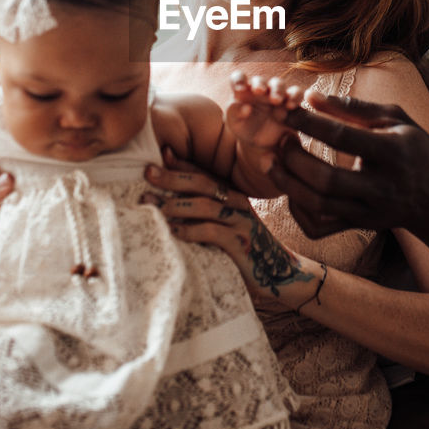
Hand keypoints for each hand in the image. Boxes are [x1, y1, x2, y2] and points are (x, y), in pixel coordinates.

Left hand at [144, 148, 322, 313]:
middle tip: (148, 173)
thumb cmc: (243, 249)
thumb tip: (166, 202)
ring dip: (176, 204)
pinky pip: (213, 232)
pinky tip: (173, 231)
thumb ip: (202, 213)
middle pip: (202, 184)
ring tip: (153, 206)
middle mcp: (237, 203)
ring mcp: (240, 222)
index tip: (158, 156)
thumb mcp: (224, 227)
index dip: (181, 164)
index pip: (203, 174)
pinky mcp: (241, 244)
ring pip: (206, 205)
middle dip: (173, 177)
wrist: (279, 273)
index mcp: (232, 196)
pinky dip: (190, 230)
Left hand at [226, 71, 304, 173]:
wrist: (263, 143)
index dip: (239, 80)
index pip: (239, 77)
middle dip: (260, 84)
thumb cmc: (245, 129)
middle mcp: (260, 90)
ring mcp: (275, 94)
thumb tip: (245, 107)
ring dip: (277, 89)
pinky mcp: (290, 102)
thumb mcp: (235, 123)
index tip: (239, 89)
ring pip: (278, 84)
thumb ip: (234, 113)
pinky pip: (295, 93)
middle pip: (260, 80)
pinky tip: (291, 105)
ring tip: (277, 101)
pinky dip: (295, 96)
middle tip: (260, 91)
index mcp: (243, 91)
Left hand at [272, 91, 428, 238]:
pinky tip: (291, 188)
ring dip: (287, 183)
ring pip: (318, 206)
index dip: (311, 123)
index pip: (344, 138)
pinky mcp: (359, 227)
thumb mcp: (395, 118)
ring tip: (273, 161)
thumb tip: (310, 97)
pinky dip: (297, 210)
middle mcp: (381, 187)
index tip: (288, 111)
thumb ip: (353, 107)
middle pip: (326, 179)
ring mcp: (370, 212)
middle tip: (280, 139)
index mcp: (393, 152)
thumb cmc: (414, 149)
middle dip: (294, 158)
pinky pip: (319, 227)